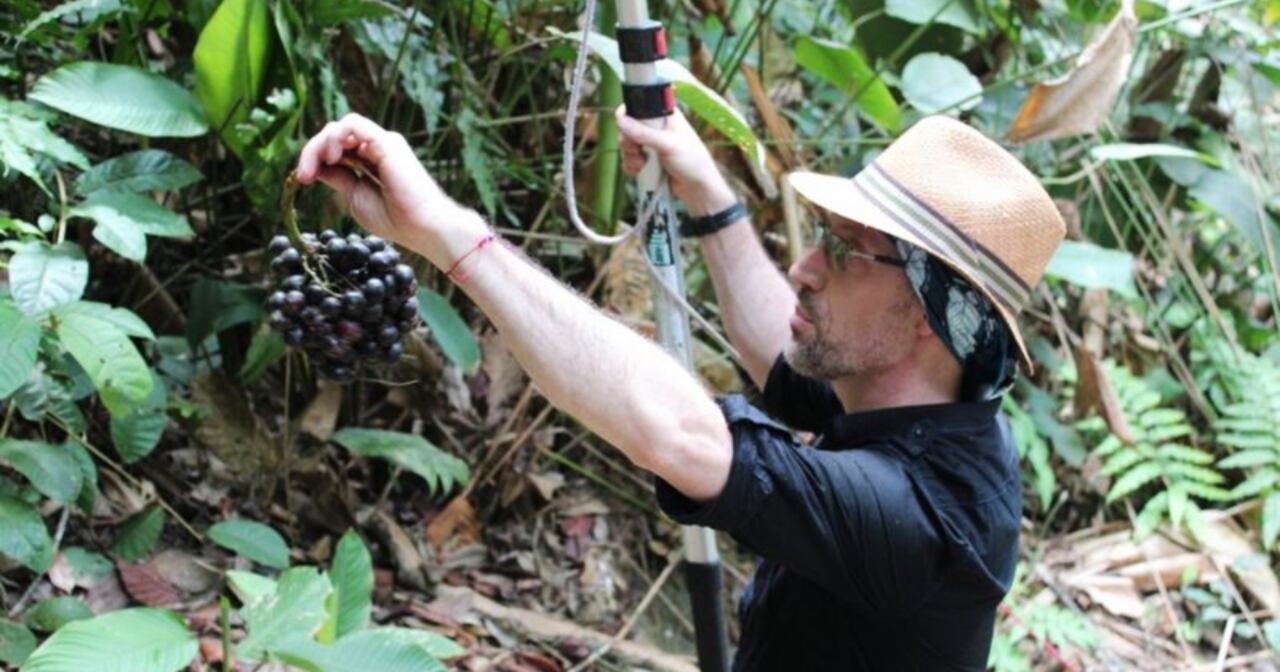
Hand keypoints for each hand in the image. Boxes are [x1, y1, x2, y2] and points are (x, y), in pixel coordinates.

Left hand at [294, 113, 477, 255]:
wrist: (422, 228)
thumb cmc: (395, 219)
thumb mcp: (355, 197)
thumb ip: (338, 178)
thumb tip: (316, 168)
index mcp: (370, 160)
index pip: (335, 147)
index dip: (314, 158)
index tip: (302, 179)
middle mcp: (376, 147)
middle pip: (334, 134)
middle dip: (312, 151)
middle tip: (303, 176)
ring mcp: (382, 142)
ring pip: (340, 126)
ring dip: (321, 144)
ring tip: (319, 166)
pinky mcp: (386, 142)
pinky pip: (353, 124)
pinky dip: (335, 137)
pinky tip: (332, 157)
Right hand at [616, 106, 736, 215]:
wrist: (697, 188)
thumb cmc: (692, 161)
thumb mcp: (668, 145)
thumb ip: (644, 133)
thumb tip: (621, 120)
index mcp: (664, 114)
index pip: (638, 105)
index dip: (628, 115)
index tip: (626, 127)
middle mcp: (656, 126)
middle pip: (627, 126)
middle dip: (628, 141)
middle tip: (638, 150)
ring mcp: (650, 143)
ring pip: (627, 144)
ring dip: (630, 156)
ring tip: (642, 164)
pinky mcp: (646, 159)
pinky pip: (629, 158)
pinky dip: (631, 165)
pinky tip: (641, 170)